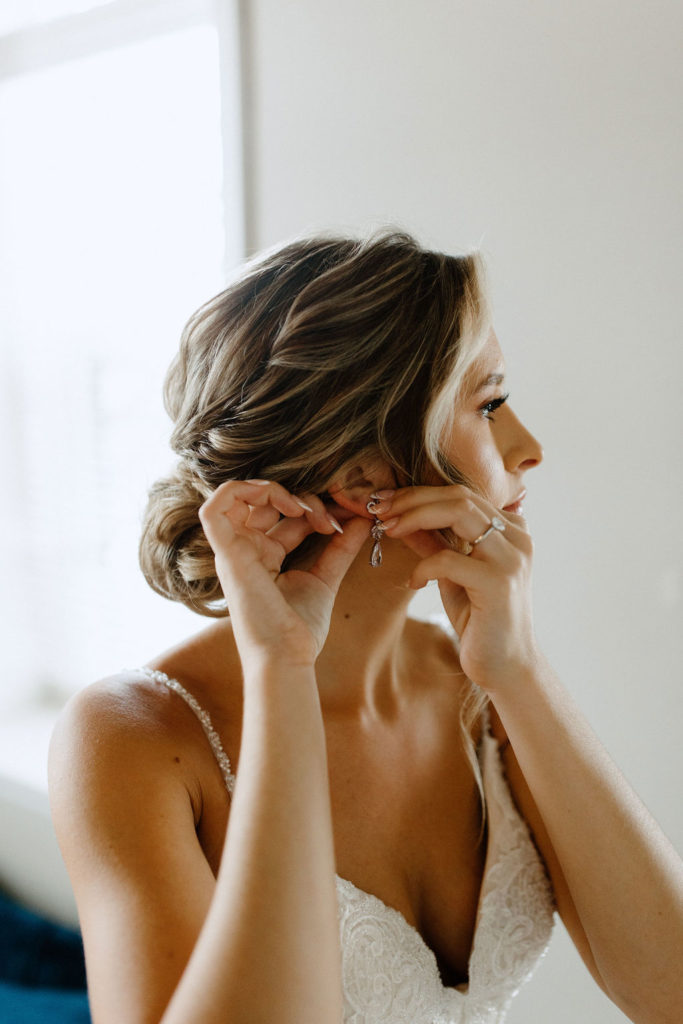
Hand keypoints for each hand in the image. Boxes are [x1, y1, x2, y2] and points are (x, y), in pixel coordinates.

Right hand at [199, 480, 370, 668]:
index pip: (284, 515)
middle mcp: (245, 549)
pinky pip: (214, 508)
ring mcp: (233, 550)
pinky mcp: (226, 553)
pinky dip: (243, 490)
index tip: (345, 521)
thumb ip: (341, 549)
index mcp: (265, 556)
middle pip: (264, 502)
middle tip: (330, 518)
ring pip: (238, 495)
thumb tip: (362, 521)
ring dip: (274, 491)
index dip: (314, 508)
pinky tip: (286, 504)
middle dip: (301, 498)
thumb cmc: (299, 628)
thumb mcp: (325, 578)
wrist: (287, 656)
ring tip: (307, 509)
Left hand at [378, 484, 539, 694]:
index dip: (420, 493)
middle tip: (380, 511)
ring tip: (389, 531)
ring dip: (415, 517)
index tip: (386, 502)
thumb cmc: (480, 619)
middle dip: (413, 500)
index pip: (462, 494)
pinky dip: (423, 567)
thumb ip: (434, 542)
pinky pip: (449, 559)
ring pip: (459, 513)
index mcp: (511, 529)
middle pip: (460, 496)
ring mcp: (511, 558)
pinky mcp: (499, 583)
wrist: (507, 667)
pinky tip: (413, 583)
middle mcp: (517, 537)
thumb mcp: (452, 574)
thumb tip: (400, 517)